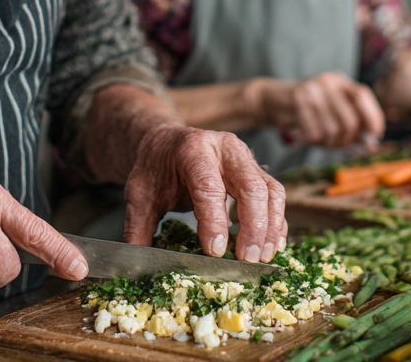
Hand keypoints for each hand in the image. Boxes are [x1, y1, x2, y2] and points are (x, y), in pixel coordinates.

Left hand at [122, 124, 285, 263]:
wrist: (166, 143)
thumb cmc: (155, 168)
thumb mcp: (139, 194)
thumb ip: (137, 228)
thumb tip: (134, 266)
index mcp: (192, 149)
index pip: (208, 185)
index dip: (214, 220)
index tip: (215, 250)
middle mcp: (224, 148)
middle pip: (250, 185)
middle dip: (253, 226)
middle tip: (246, 259)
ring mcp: (244, 157)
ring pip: (270, 190)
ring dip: (269, 227)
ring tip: (260, 257)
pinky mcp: (256, 170)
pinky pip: (275, 195)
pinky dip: (276, 222)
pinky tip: (270, 245)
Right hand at [251, 73, 383, 148]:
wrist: (270, 101)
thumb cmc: (305, 112)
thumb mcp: (330, 113)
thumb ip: (351, 126)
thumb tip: (372, 145)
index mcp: (340, 82)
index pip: (363, 96)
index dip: (373, 118)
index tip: (373, 136)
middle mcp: (328, 82)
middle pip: (351, 120)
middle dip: (346, 140)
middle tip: (336, 144)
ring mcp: (312, 89)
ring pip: (333, 130)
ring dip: (327, 143)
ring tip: (318, 139)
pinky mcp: (297, 100)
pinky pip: (314, 133)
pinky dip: (311, 141)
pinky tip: (305, 136)